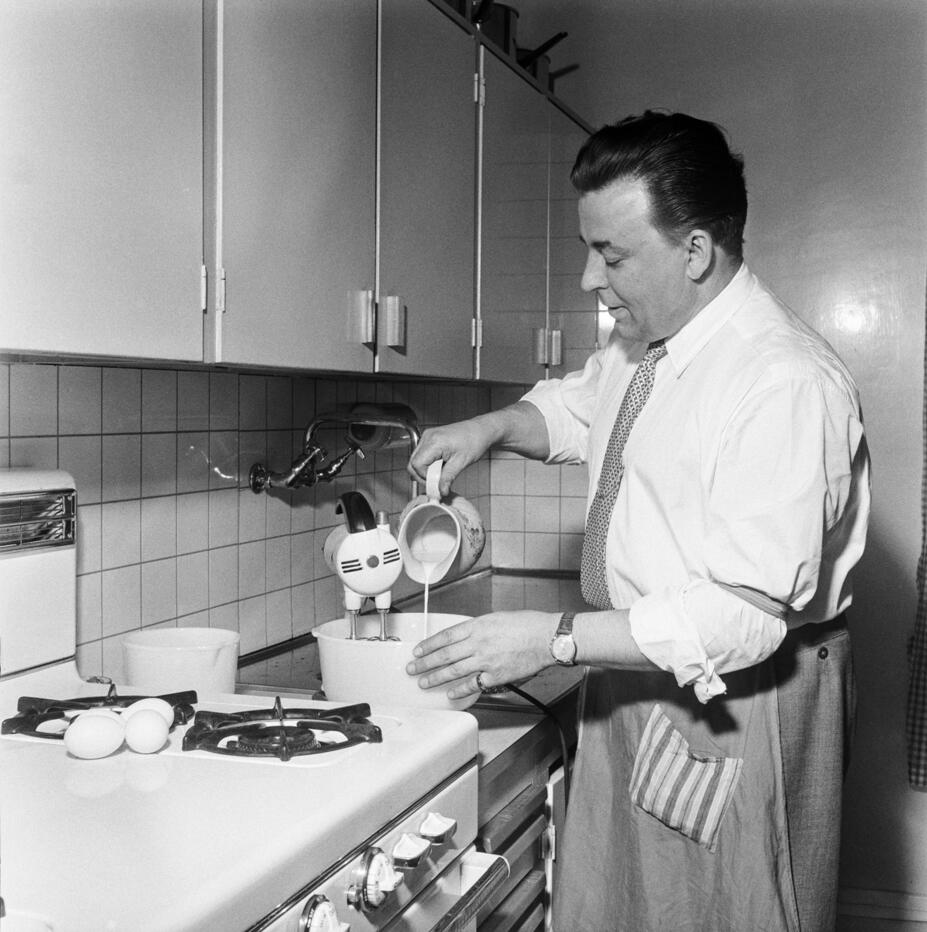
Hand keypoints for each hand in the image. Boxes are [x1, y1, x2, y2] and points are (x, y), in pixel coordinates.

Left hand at [406, 611, 556, 698]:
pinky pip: (473, 684)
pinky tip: (450, 692)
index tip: (418, 650)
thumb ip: (479, 627)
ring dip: (435, 677)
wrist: (547, 637)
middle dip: (425, 662)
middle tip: (412, 668)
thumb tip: (466, 637)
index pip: (446, 636)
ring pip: (454, 670)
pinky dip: (459, 689)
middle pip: (444, 654)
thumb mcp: (497, 617)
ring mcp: (486, 660)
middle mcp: (478, 643)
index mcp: (478, 625)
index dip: (429, 644)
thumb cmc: (528, 624)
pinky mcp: (496, 676)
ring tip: (423, 682)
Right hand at [408, 419, 495, 496]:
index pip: (417, 464)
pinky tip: (440, 466)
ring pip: (416, 459)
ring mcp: (428, 436)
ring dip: (426, 470)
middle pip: (413, 462)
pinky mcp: (431, 438)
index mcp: (434, 442)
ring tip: (441, 473)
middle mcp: (428, 437)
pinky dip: (428, 464)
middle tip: (437, 482)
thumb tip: (440, 491)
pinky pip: (422, 454)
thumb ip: (448, 478)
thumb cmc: (475, 441)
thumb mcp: (461, 463)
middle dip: (422, 475)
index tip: (436, 483)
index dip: (424, 477)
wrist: (481, 430)